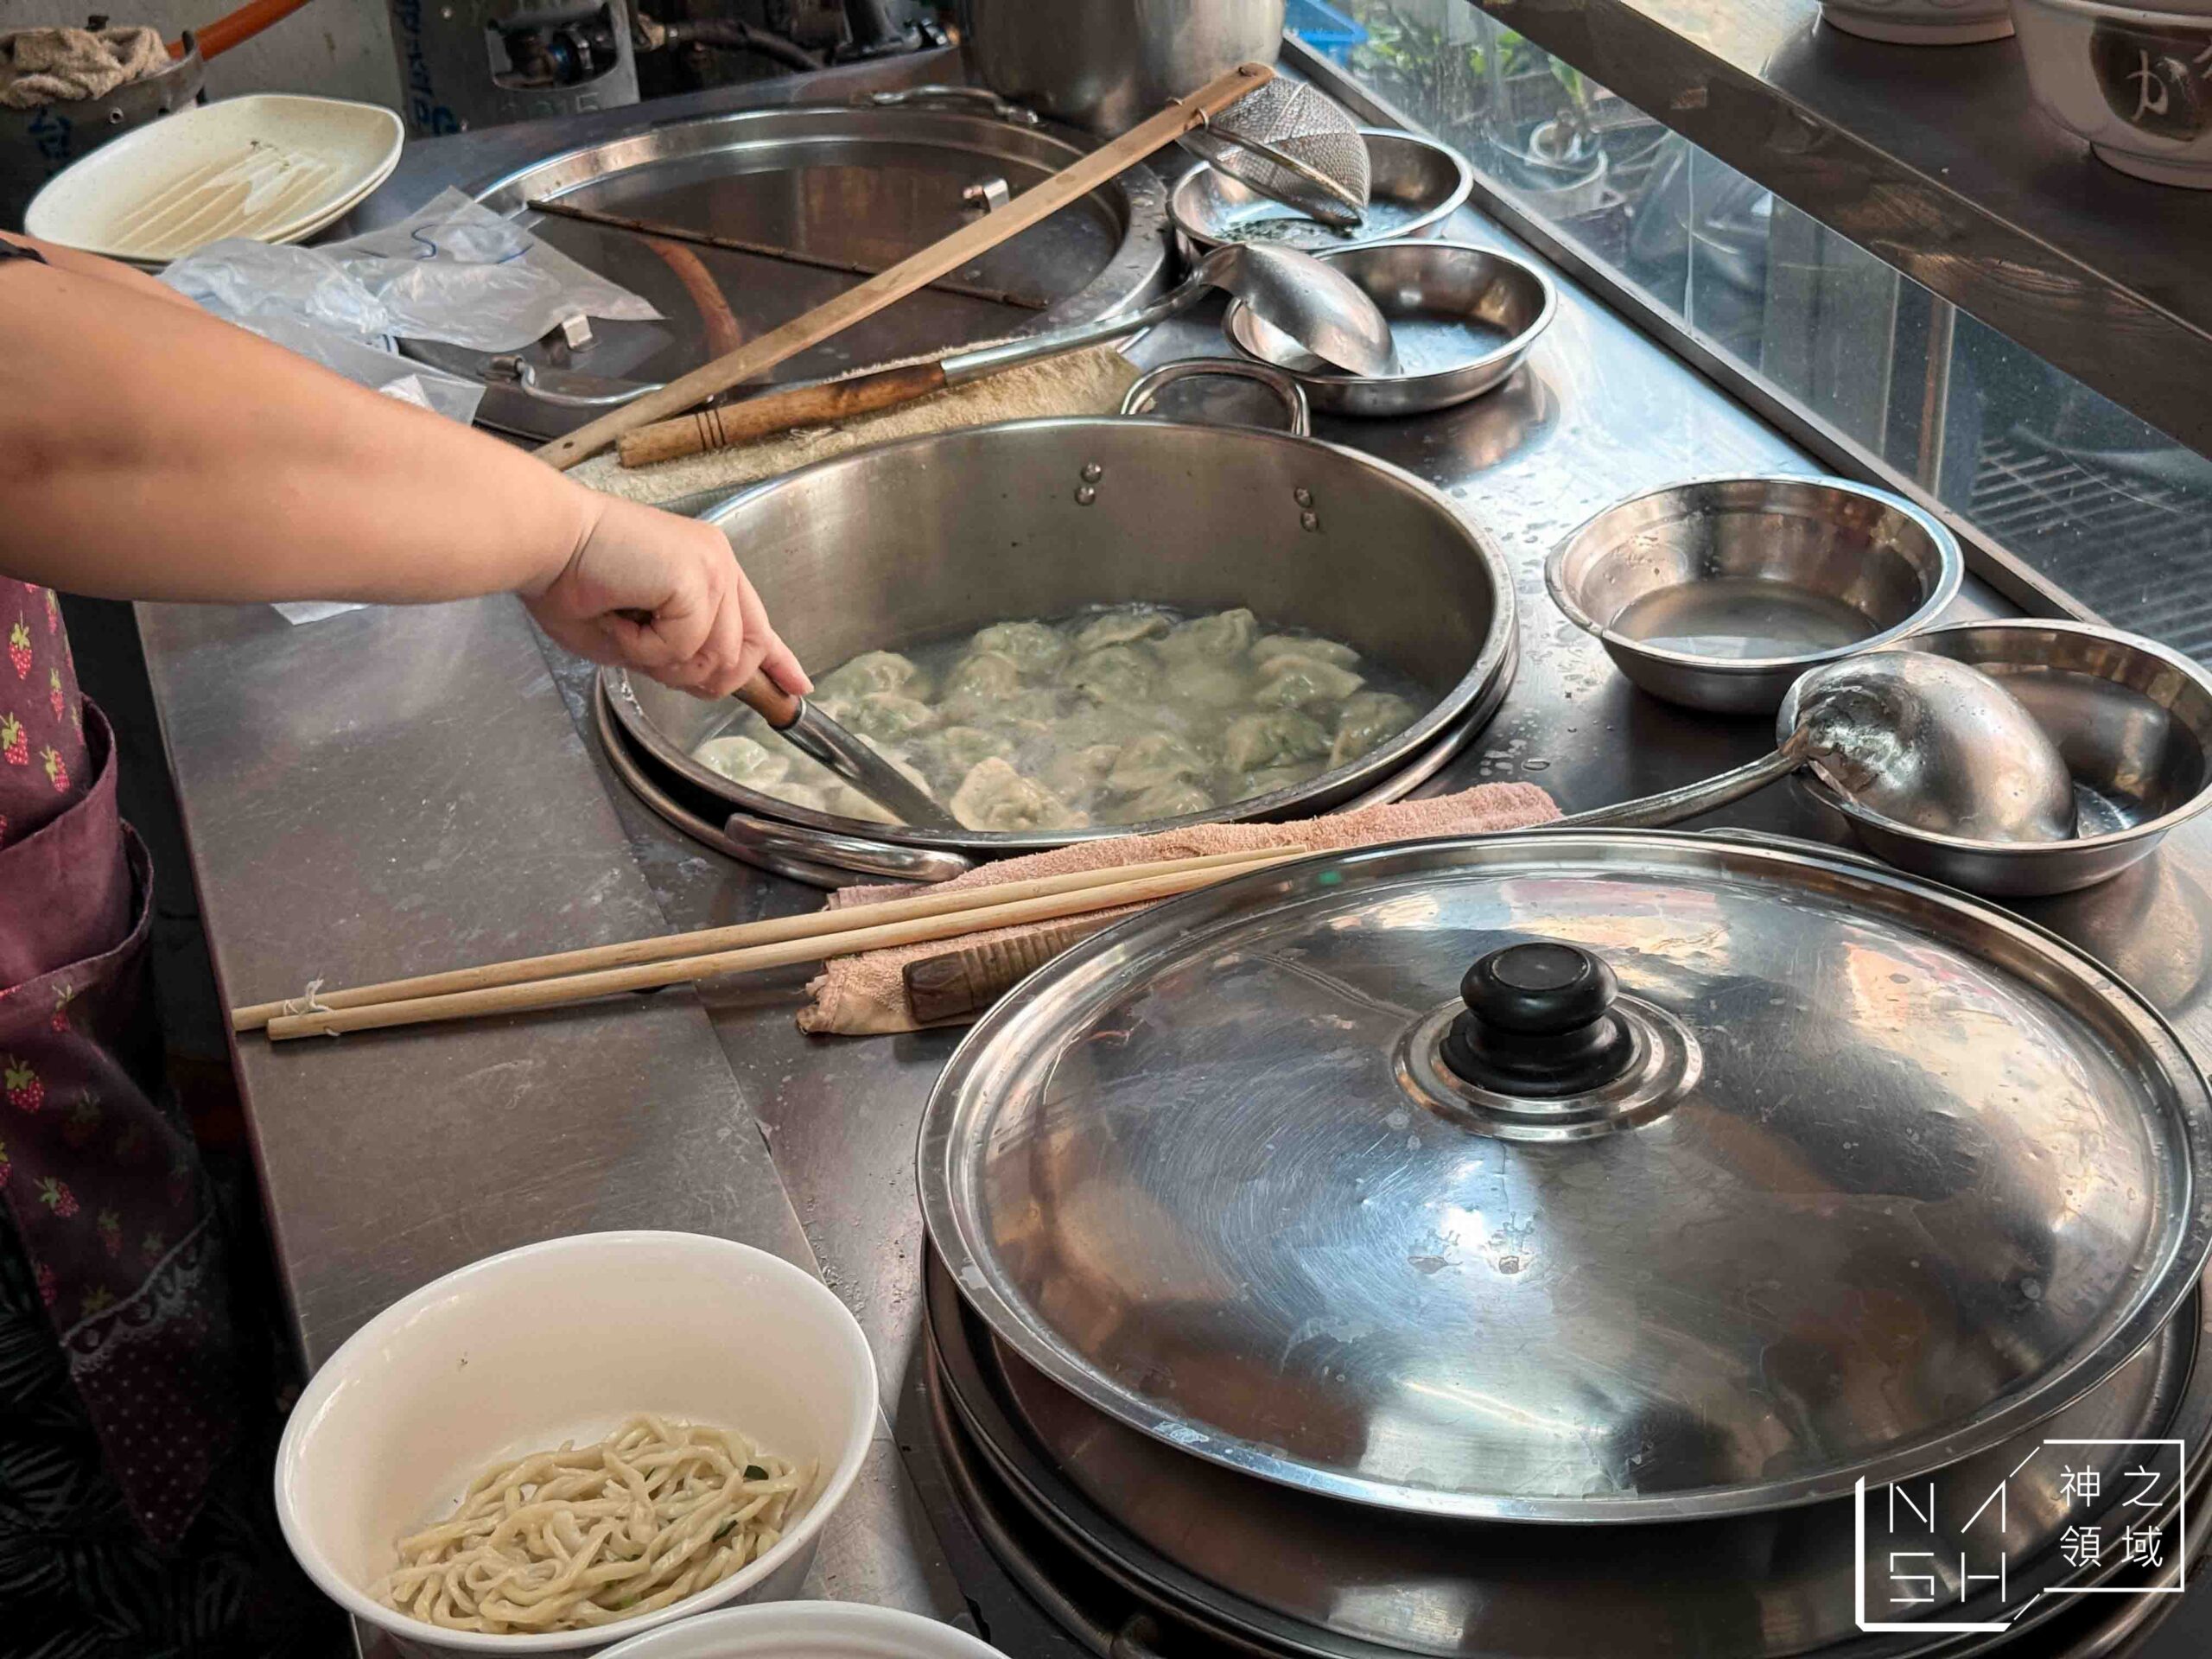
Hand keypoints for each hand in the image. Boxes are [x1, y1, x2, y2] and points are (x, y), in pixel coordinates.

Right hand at [523, 494, 809, 698]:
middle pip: (744, 651)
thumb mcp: (633, 635)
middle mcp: (718, 561)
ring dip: (661, 661)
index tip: (798, 688)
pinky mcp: (698, 577)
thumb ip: (676, 653)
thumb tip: (706, 681)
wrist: (544, 543)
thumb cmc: (567, 579)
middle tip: (645, 656)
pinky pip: (685, 647)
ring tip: (623, 627)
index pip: (756, 622)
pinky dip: (644, 648)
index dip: (777, 660)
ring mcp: (713, 567)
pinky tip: (620, 616)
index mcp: (705, 567)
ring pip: (717, 658)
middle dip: (699, 676)